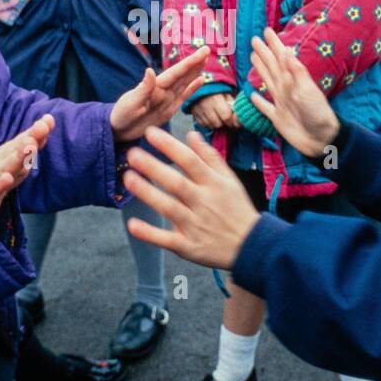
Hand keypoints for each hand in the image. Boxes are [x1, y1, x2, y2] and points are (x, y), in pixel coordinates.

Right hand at [0, 114, 53, 217]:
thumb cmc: (2, 168)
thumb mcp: (18, 154)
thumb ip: (35, 137)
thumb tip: (50, 118)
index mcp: (11, 152)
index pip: (25, 140)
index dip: (37, 133)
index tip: (48, 122)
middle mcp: (3, 161)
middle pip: (17, 152)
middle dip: (27, 143)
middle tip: (37, 134)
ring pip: (6, 167)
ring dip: (16, 158)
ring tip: (29, 148)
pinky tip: (7, 179)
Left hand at [110, 46, 209, 140]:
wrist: (119, 130)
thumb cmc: (121, 116)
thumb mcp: (130, 103)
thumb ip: (143, 89)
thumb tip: (150, 70)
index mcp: (156, 88)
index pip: (176, 72)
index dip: (190, 62)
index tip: (202, 51)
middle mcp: (163, 91)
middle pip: (182, 74)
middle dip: (194, 63)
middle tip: (207, 50)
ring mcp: (166, 99)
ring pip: (184, 83)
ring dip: (194, 72)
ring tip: (204, 61)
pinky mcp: (168, 109)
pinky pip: (183, 97)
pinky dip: (192, 89)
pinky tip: (200, 81)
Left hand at [123, 126, 260, 269]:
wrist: (252, 246)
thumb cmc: (237, 208)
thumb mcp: (229, 180)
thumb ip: (209, 157)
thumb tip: (191, 135)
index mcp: (214, 184)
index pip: (190, 161)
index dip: (170, 146)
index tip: (150, 132)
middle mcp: (204, 203)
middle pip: (177, 183)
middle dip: (154, 168)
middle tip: (132, 153)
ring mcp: (196, 226)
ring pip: (170, 208)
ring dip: (148, 194)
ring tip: (128, 178)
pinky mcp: (189, 247)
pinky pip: (167, 239)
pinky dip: (150, 234)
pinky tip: (132, 224)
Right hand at [190, 92, 238, 129]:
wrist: (200, 85)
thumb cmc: (217, 89)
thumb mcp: (226, 93)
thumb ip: (232, 104)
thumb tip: (237, 116)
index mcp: (216, 99)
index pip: (226, 117)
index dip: (231, 120)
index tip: (232, 120)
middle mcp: (206, 106)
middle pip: (218, 124)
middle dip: (223, 123)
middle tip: (225, 119)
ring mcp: (198, 110)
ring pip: (210, 126)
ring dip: (215, 124)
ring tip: (218, 117)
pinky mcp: (193, 113)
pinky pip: (202, 124)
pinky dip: (208, 123)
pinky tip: (210, 117)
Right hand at [247, 27, 339, 157]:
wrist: (322, 141)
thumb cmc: (318, 115)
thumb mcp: (308, 92)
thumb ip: (297, 73)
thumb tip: (287, 52)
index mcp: (293, 81)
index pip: (281, 58)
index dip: (274, 44)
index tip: (266, 31)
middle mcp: (286, 89)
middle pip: (272, 67)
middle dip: (264, 53)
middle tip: (255, 40)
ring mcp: (281, 103)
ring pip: (267, 82)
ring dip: (260, 70)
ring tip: (253, 58)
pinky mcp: (277, 118)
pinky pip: (265, 107)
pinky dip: (258, 102)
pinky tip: (252, 95)